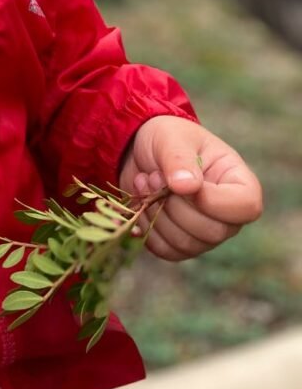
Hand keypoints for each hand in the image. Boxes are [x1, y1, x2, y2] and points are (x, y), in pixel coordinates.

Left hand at [118, 115, 262, 260]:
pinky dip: (147, 226)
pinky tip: (142, 202)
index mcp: (239, 182)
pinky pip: (166, 250)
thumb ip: (180, 160)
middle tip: (154, 177)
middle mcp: (228, 214)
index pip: (247, 207)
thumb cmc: (167, 138)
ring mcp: (207, 233)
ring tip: (146, 182)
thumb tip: (187, 187)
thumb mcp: (171, 138)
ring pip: (186, 244)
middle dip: (174, 205)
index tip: (182, 184)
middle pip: (213, 232)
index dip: (213, 201)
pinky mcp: (182, 244)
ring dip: (156, 213)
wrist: (141, 151)